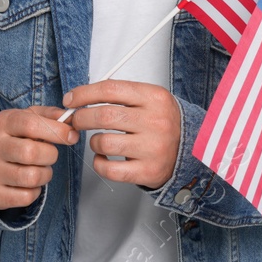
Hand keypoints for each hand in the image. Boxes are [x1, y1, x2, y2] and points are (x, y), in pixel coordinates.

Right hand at [0, 105, 78, 210]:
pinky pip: (26, 197)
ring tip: (40, 168)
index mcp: (3, 123)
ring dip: (45, 174)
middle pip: (31, 152)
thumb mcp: (30, 118)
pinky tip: (29, 183)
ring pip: (31, 177)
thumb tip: (71, 120)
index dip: (57, 131)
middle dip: (51, 155)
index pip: (31, 124)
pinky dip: (35, 192)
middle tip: (50, 155)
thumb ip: (51, 115)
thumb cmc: (16, 137)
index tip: (71, 136)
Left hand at [64, 80, 181, 188]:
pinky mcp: (148, 171)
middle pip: (104, 115)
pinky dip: (99, 164)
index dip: (84, 93)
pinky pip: (110, 169)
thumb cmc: (161, 122)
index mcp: (154, 98)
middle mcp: (155, 121)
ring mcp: (153, 148)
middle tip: (76, 121)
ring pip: (104, 143)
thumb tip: (80, 96)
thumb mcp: (150, 99)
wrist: (190, 150)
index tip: (71, 99)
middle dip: (81, 118)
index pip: (110, 89)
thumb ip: (120, 95)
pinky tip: (103, 158)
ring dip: (93, 142)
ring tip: (98, 141)